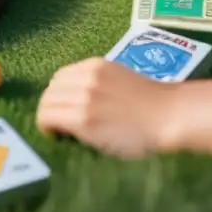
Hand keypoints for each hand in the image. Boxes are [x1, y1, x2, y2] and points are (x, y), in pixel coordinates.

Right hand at [36, 58, 176, 158]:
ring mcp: (90, 75)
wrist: (168, 114)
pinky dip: (69, 80)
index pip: (43, 115)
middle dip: (49, 110)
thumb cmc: (139, 141)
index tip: (56, 133)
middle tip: (61, 120)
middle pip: (46, 97)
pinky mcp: (99, 63)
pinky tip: (81, 89)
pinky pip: (71, 69)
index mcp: (82, 118)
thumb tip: (61, 127)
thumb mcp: (102, 148)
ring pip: (55, 80)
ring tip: (70, 103)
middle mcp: (82, 93)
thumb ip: (77, 135)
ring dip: (57, 93)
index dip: (46, 127)